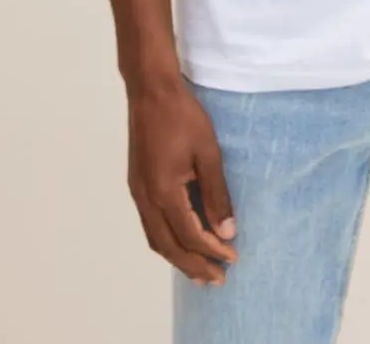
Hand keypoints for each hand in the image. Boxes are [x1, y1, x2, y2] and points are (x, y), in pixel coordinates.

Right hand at [126, 78, 239, 287]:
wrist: (150, 90)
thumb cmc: (183, 116)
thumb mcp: (208, 153)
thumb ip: (216, 194)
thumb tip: (227, 232)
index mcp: (164, 193)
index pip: (190, 235)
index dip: (212, 251)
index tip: (233, 259)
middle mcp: (146, 199)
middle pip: (169, 246)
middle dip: (193, 266)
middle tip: (217, 279)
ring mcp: (138, 192)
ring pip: (155, 238)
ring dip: (177, 257)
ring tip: (199, 270)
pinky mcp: (137, 183)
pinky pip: (150, 225)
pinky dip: (166, 240)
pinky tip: (180, 240)